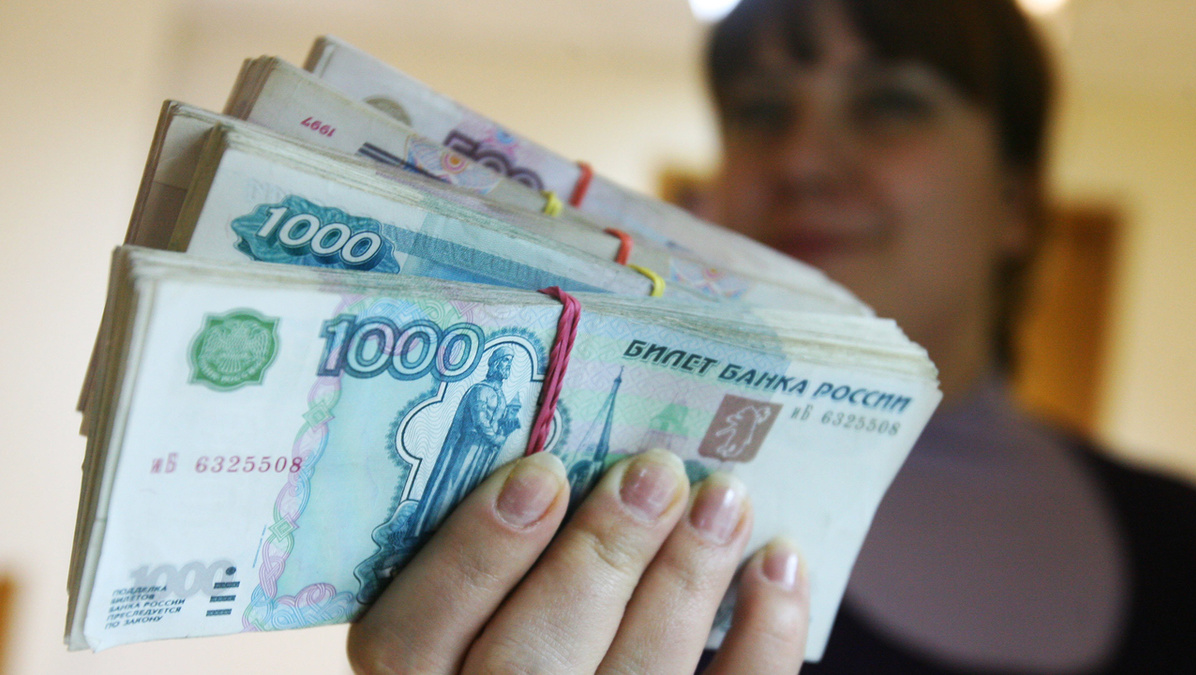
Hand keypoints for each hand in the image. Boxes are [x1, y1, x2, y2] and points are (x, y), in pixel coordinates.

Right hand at [347, 449, 808, 673]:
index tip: (540, 472)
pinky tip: (778, 565)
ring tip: (723, 499)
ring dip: (685, 583)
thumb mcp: (455, 616)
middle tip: (655, 473)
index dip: (474, 555)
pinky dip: (765, 640)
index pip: (411, 641)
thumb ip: (473, 564)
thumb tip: (551, 460)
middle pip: (530, 664)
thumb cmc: (501, 641)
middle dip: (600, 558)